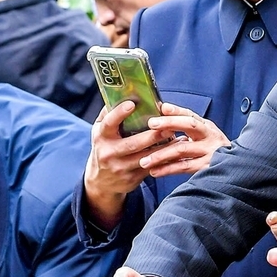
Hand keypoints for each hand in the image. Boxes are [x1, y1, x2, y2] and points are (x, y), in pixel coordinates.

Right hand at [83, 102, 172, 227]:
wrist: (101, 183)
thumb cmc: (104, 148)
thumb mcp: (100, 132)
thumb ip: (108, 114)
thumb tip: (119, 93)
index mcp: (101, 137)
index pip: (108, 124)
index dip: (119, 113)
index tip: (132, 103)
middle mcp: (109, 153)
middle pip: (133, 143)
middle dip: (152, 135)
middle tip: (168, 125)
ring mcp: (121, 167)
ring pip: (146, 157)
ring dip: (164, 147)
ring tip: (177, 136)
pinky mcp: (132, 178)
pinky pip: (152, 168)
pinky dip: (165, 159)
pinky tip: (175, 151)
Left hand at [139, 103, 230, 177]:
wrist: (236, 169)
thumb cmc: (212, 150)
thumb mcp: (203, 135)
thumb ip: (186, 128)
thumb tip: (162, 113)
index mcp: (206, 126)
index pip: (190, 114)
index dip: (176, 110)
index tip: (162, 107)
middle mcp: (210, 136)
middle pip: (189, 125)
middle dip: (169, 122)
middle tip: (150, 124)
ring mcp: (210, 152)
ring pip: (182, 149)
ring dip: (161, 154)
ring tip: (144, 160)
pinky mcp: (207, 167)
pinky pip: (184, 166)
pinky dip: (168, 169)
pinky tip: (154, 171)